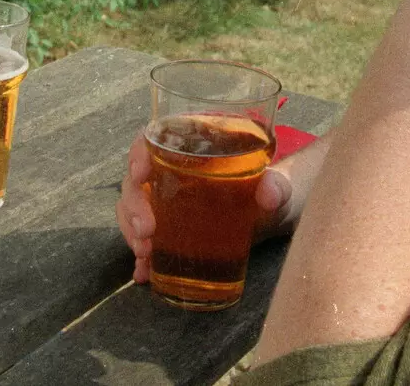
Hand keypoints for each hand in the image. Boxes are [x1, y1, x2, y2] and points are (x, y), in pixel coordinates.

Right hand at [116, 132, 292, 283]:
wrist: (273, 216)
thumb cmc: (270, 188)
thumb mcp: (277, 185)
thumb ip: (276, 185)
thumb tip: (269, 195)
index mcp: (192, 149)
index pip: (153, 139)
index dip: (138, 153)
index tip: (140, 173)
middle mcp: (170, 172)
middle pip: (136, 180)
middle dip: (134, 205)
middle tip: (147, 230)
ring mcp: (167, 202)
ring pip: (133, 208)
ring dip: (131, 230)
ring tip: (144, 251)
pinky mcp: (171, 230)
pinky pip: (145, 238)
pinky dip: (142, 256)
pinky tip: (143, 271)